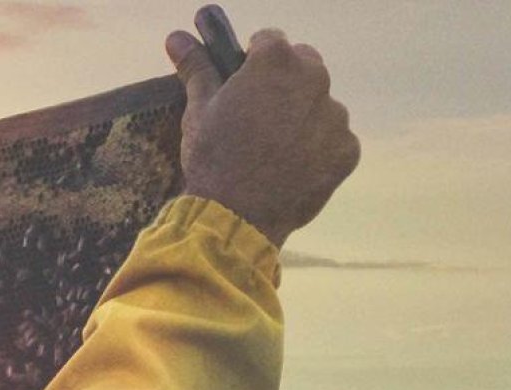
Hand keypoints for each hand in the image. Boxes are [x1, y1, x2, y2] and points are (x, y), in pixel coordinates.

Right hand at [166, 24, 360, 247]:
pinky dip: (317, 148)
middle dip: (283, 83)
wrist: (237, 217)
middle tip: (256, 118)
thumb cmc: (213, 158)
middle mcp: (314, 80)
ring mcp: (335, 116)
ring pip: (320, 104)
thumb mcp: (198, 110)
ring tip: (273, 149)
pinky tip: (292, 168)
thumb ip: (196, 68)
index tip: (239, 86)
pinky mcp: (347, 150)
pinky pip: (334, 139)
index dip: (251, 62)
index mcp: (276, 62)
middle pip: (303, 66)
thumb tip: (177, 37)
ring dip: (302, 116)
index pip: (269, 41)